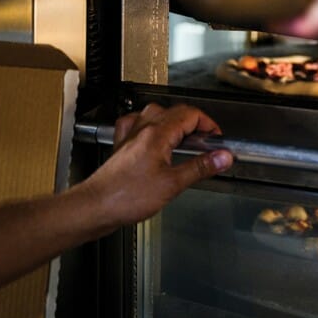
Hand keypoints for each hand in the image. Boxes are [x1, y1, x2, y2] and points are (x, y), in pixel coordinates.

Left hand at [82, 103, 233, 226]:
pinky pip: (136, 123)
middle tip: (206, 141)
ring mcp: (130, 136)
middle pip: (175, 111)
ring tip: (185, 138)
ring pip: (156, 113)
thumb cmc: (126, 197)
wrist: (94, 207)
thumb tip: (223, 156)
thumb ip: (200, 167)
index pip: (190, 114)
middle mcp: (142, 129)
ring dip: (174, 121)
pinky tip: (153, 135)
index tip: (217, 139)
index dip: (209, 124)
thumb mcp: (172, 184)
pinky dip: (149, 125)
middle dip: (196, 123)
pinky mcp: (122, 146)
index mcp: (157, 134)